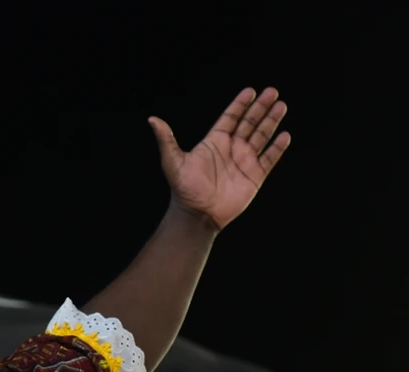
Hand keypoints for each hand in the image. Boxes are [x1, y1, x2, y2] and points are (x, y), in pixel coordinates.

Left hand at [149, 87, 290, 230]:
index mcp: (214, 142)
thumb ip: (166, 140)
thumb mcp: (173, 162)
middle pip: (249, 122)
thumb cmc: (184, 189)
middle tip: (272, 91)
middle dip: (260, 107)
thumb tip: (152, 120)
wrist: (198, 215)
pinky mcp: (254, 176)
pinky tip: (284, 135)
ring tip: (281, 105)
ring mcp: (244, 161)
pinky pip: (269, 158)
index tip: (250, 90)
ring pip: (261, 136)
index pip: (230, 118)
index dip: (240, 104)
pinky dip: (277, 147)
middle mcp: (231, 149)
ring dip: (271, 121)